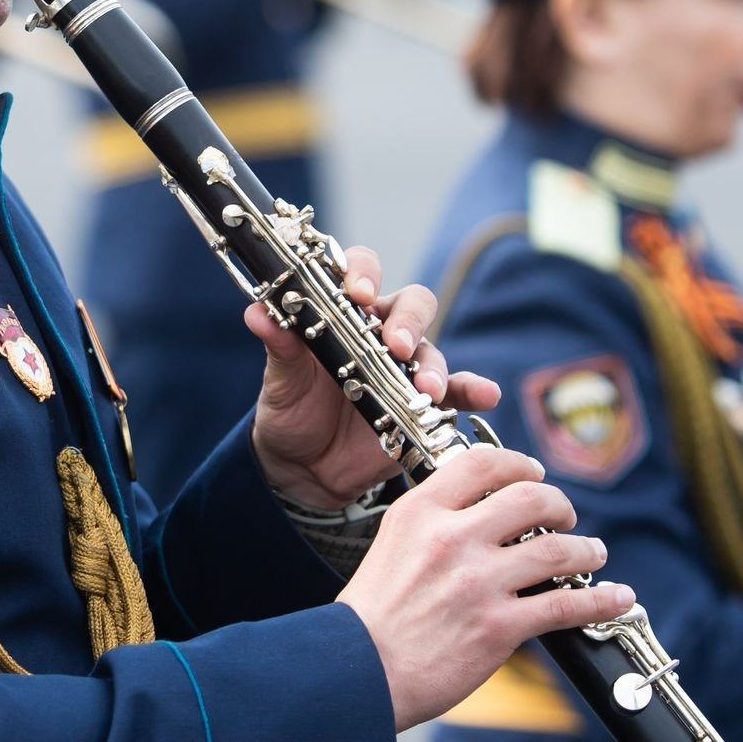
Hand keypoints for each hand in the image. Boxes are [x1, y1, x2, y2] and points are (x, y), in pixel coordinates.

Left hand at [248, 244, 499, 509]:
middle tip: (396, 345)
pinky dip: (473, 391)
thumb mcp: (280, 379)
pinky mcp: (425, 406)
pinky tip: (485, 395)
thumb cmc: (291, 409)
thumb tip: (258, 312)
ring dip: (434, 366)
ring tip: (426, 391)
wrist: (302, 468)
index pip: (361, 273)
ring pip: (432, 350)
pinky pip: (458, 393)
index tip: (356, 292)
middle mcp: (381, 334)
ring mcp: (406, 369)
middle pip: (411, 305)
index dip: (362, 273)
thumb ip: (279, 345)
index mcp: (344, 314)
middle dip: (408, 321)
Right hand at [337, 444, 634, 730]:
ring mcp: (478, 583)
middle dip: (560, 505)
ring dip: (586, 550)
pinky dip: (602, 599)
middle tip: (565, 516)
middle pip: (531, 498)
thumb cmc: (371, 616)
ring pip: (558, 550)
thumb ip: (432, 523)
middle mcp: (451, 538)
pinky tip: (617, 596)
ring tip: (593, 553)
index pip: (483, 463)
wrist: (357, 672)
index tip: (533, 475)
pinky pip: (568, 606)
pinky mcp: (499, 627)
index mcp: (420, 512)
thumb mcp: (391, 546)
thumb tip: (480, 513)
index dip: (520, 465)